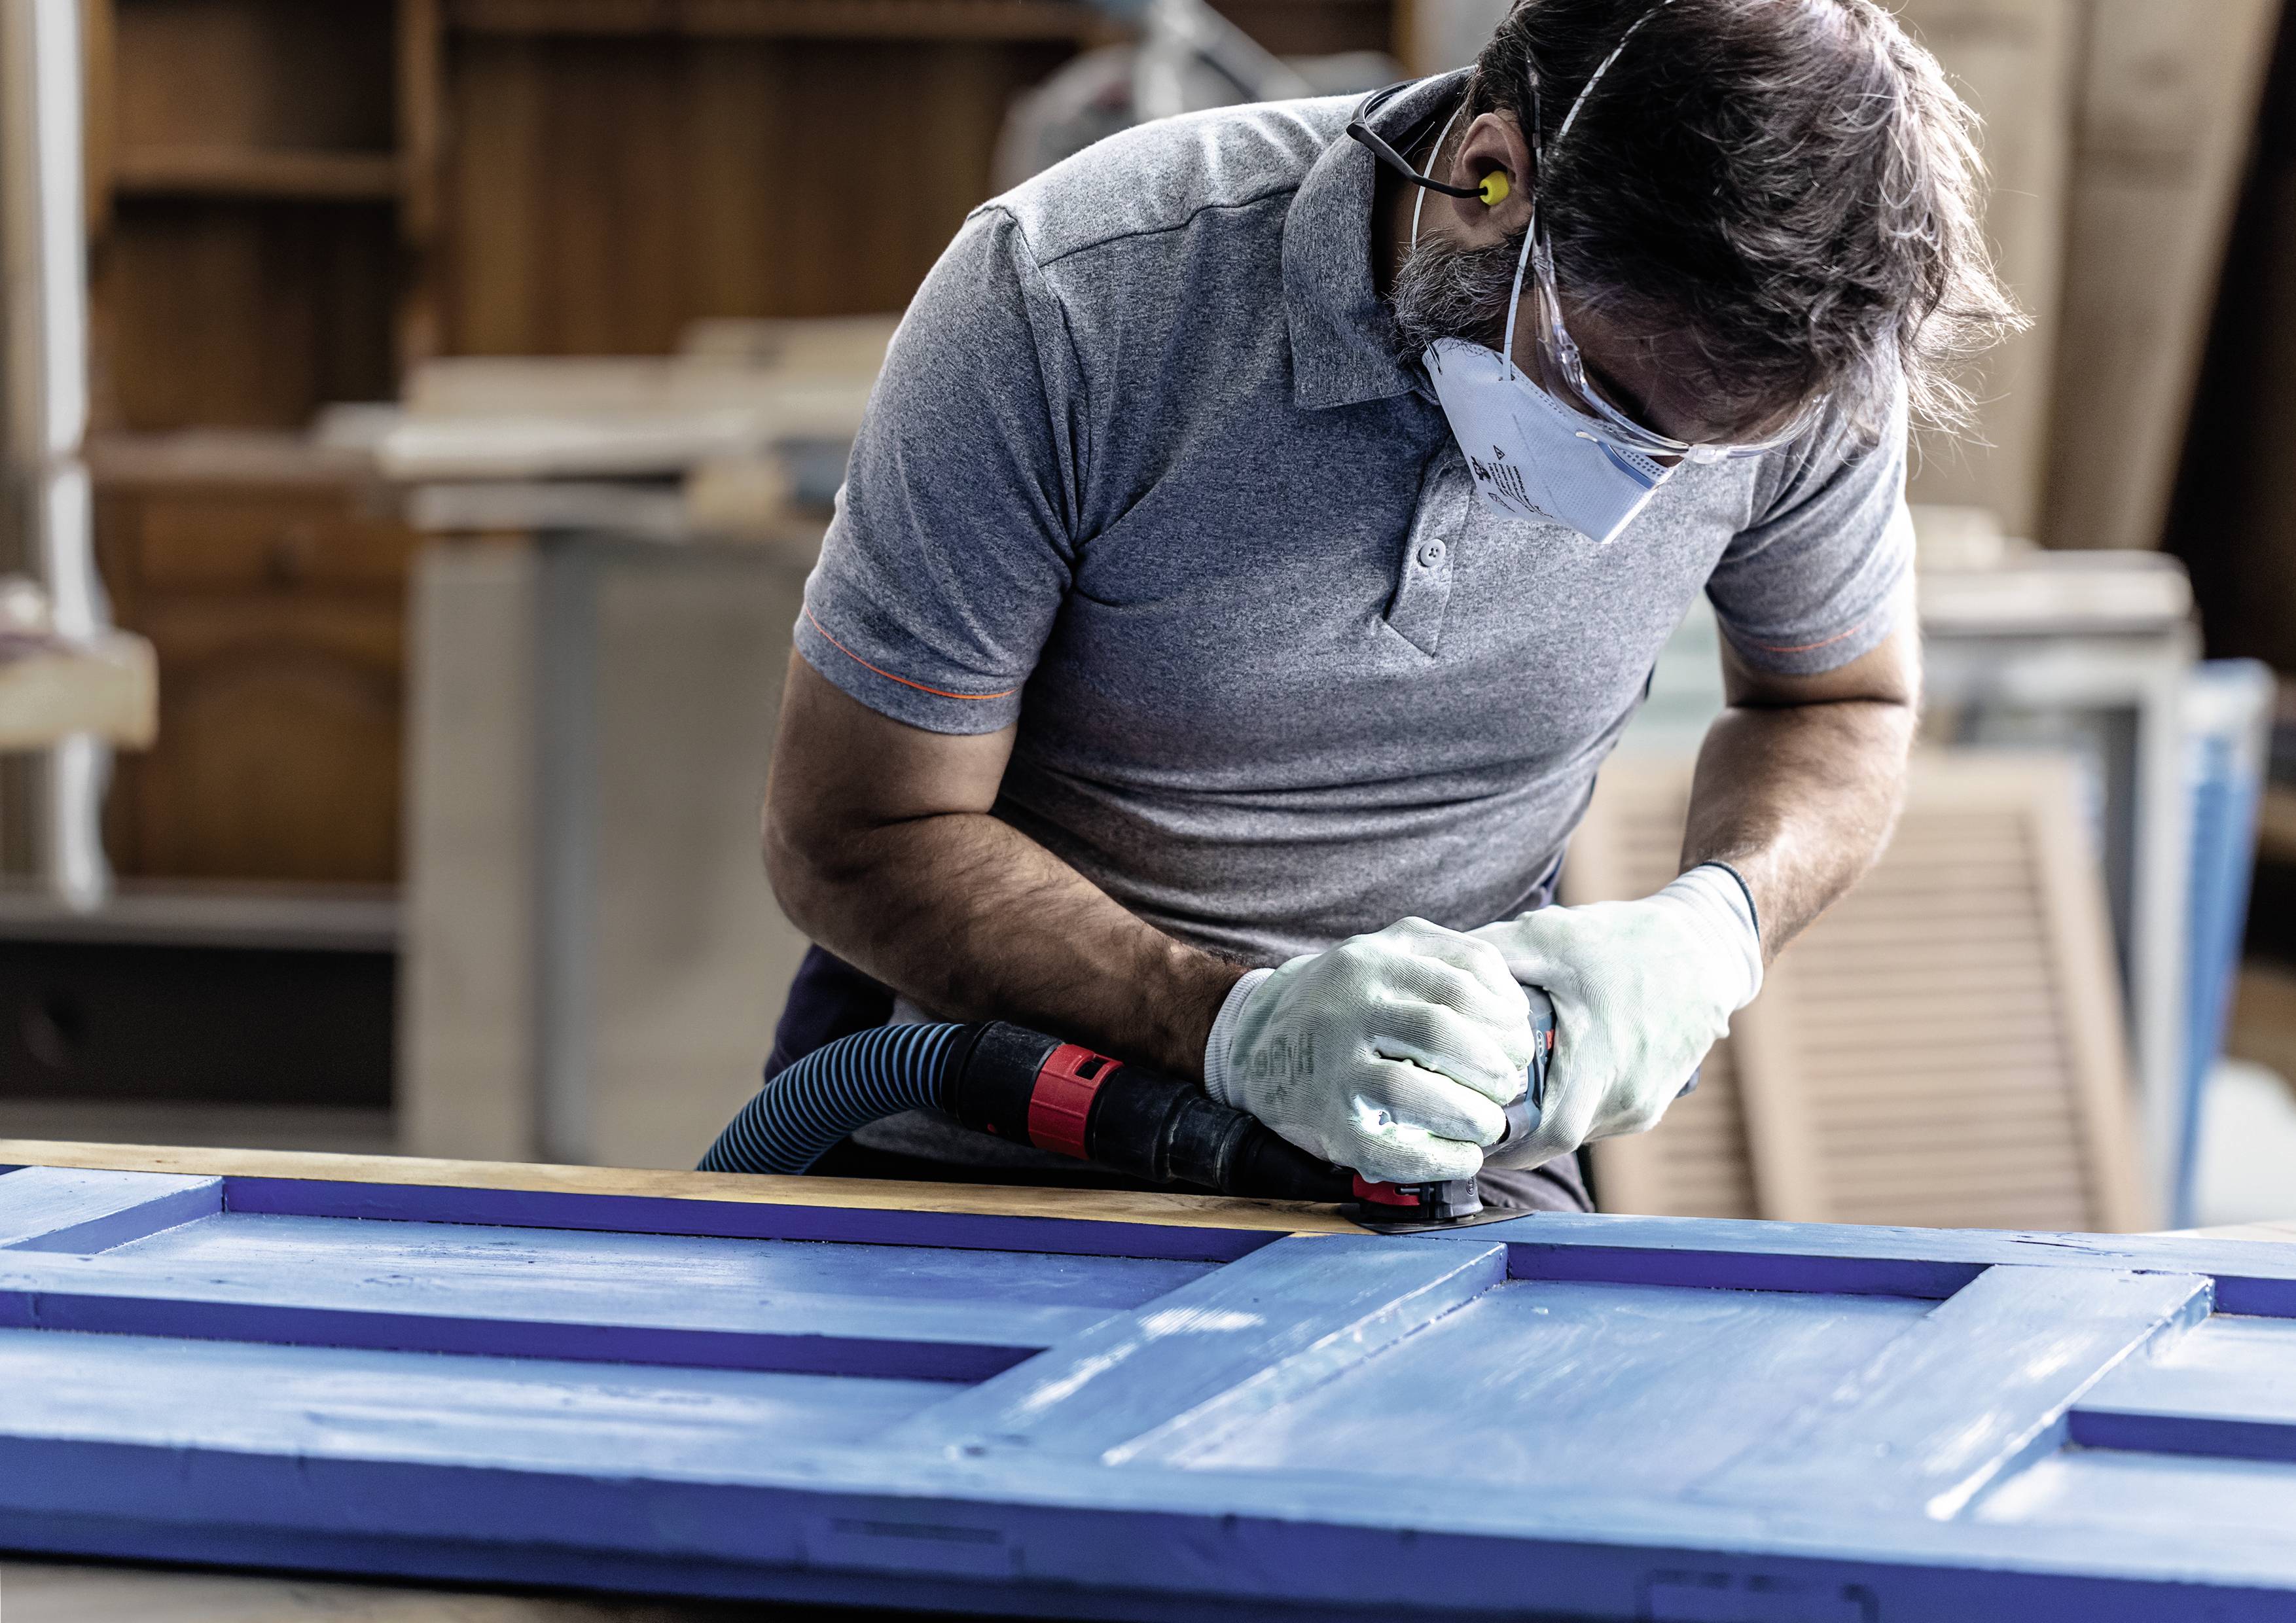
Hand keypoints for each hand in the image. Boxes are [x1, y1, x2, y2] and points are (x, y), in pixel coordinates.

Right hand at [1203, 918, 1536, 1183]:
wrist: (1257, 1041)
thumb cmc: (1347, 998)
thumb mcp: (1390, 951)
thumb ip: (1454, 959)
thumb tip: (1517, 1008)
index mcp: (1374, 962)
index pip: (1463, 985)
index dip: (1506, 1020)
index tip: (1518, 1043)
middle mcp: (1349, 1009)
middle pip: (1441, 1034)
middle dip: (1494, 1068)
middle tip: (1508, 1086)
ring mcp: (1333, 1068)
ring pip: (1410, 1092)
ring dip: (1470, 1115)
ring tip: (1488, 1123)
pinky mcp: (1327, 1123)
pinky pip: (1387, 1150)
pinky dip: (1438, 1160)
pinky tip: (1464, 1157)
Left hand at [1471, 865, 1762, 1169]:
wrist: (1706, 948)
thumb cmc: (1626, 940)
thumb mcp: (1550, 936)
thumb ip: (1488, 955)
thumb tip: (1428, 970)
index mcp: (1600, 1064)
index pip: (1542, 1136)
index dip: (1498, 1141)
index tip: (1460, 1126)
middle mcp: (1625, 1097)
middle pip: (1553, 1139)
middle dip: (1510, 1130)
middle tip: (1465, 1109)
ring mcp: (1641, 1104)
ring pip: (1575, 1132)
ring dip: (1538, 1120)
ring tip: (1495, 1095)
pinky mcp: (1651, 1102)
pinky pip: (1597, 1119)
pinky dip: (1566, 1107)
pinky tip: (1541, 1082)